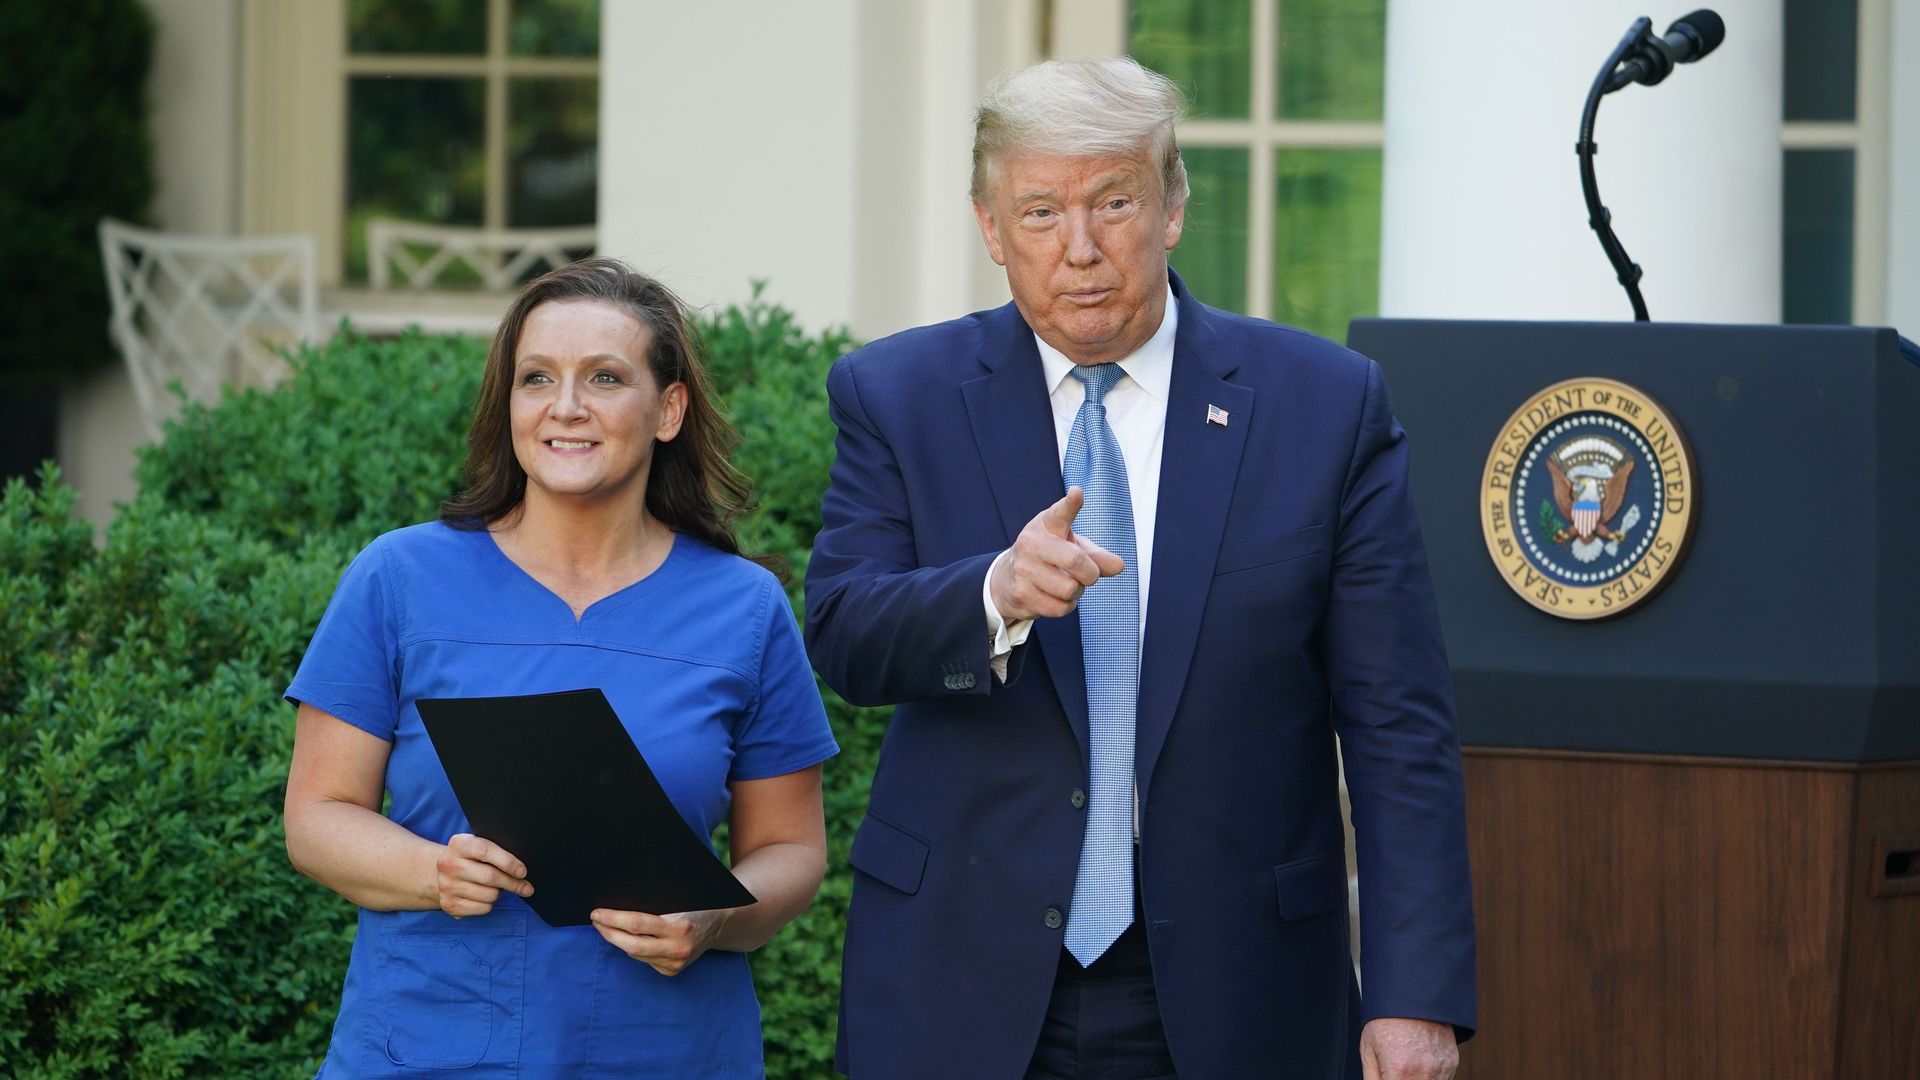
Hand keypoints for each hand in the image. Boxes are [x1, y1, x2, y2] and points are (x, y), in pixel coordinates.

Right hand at [433, 833, 532, 917]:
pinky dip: (490, 904)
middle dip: (512, 883)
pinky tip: (485, 896)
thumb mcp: (478, 846)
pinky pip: (483, 908)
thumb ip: (496, 851)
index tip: (522, 872)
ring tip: (497, 887)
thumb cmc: (470, 858)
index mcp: (458, 844)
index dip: (507, 862)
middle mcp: (449, 864)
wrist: (440, 873)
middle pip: (490, 877)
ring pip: (489, 895)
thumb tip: (521, 870)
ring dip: (499, 893)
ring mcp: (446, 886)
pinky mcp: (449, 904)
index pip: (486, 851)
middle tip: (526, 887)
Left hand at [590, 908, 723, 976]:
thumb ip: (654, 905)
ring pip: (635, 954)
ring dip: (618, 941)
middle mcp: (677, 948)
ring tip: (606, 927)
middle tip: (595, 921)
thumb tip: (619, 903)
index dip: (612, 919)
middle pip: (632, 945)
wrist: (720, 926)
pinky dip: (634, 949)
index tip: (596, 913)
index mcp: (679, 927)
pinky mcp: (672, 971)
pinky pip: (644, 960)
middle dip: (608, 932)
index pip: (636, 924)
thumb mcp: (678, 900)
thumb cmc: (696, 906)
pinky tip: (627, 939)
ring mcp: (675, 963)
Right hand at [988, 487, 1124, 621]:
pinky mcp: (1021, 593)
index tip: (1077, 494)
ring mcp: (1023, 569)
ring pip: (1070, 589)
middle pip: (1076, 561)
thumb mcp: (1072, 548)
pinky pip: (1060, 608)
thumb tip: (1119, 566)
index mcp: (1048, 524)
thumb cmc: (1049, 558)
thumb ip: (1097, 556)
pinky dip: (1065, 606)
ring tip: (1065, 584)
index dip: (1071, 504)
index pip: (1061, 512)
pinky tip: (1055, 596)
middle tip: (1087, 574)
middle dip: (1090, 574)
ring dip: (1076, 592)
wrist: (1007, 579)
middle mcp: (1032, 543)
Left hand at [1360, 1017, 1457, 1079]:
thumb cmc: (1385, 1020)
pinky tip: (1418, 1065)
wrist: (1412, 993)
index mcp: (1400, 1070)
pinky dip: (1430, 1077)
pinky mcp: (1452, 1062)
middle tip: (1394, 1071)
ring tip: (1406, 1066)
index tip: (1387, 1077)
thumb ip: (1372, 1079)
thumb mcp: (1368, 1050)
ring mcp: (1441, 1068)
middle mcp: (1424, 1072)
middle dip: (1401, 1079)